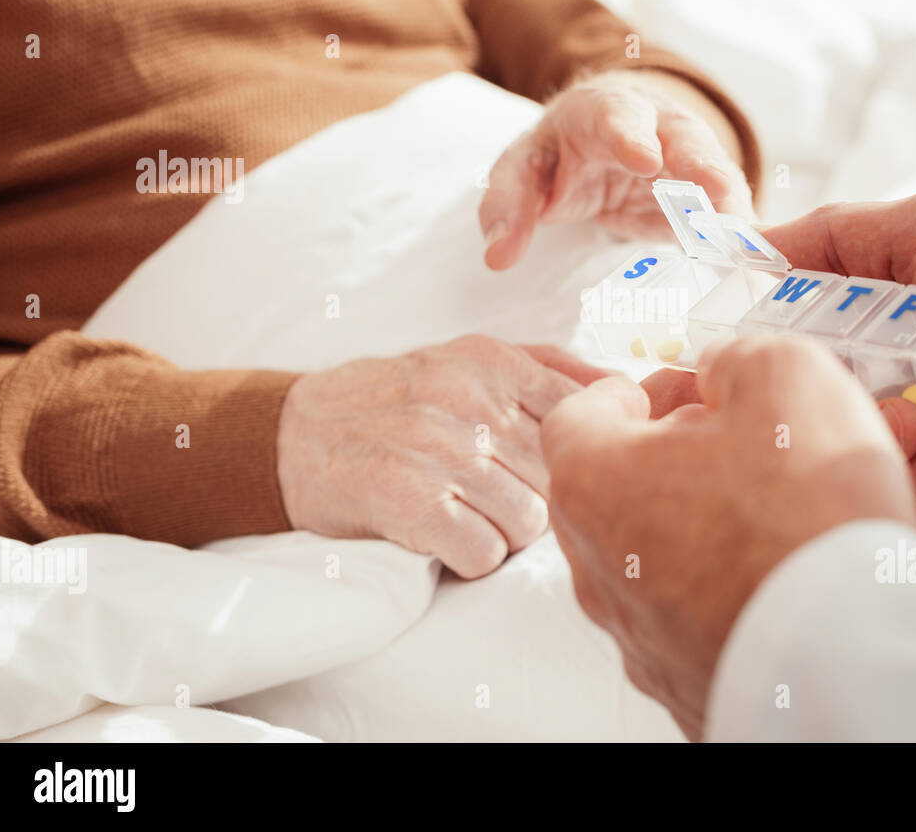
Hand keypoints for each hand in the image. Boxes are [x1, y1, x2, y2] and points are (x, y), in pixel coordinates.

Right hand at [277, 335, 606, 577]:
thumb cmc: (395, 400)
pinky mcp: (407, 503)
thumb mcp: (466, 359)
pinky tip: (451, 540)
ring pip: (530, 521)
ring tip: (475, 518)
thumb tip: (623, 385)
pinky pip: (484, 554)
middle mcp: (468, 401)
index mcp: (492, 362)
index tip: (572, 466)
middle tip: (504, 499)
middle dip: (542, 498)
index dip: (587, 449)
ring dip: (508, 534)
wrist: (292, 433)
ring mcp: (438, 452)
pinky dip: (473, 558)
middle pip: (561, 476)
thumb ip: (546, 367)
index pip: (583, 409)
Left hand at [479, 70, 751, 269]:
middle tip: (716, 190)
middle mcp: (657, 125)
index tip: (646, 160)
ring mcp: (689, 159)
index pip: (617, 117)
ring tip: (743, 234)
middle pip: (684, 138)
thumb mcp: (521, 172)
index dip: (632, 136)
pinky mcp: (706, 196)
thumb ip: (507, 207)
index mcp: (602, 110)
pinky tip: (753, 256)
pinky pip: (727, 211)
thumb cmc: (558, 156)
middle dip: (700, 163)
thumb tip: (498, 257)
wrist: (601, 150)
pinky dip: (739, 232)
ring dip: (730, 205)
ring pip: (715, 175)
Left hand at [542, 335, 915, 739]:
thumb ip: (739, 358)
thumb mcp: (787, 375)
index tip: (682, 388)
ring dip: (704, 523)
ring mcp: (639, 636)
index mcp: (595, 482)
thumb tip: (726, 374)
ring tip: (777, 506)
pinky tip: (787, 573)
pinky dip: (731, 590)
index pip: (578, 415)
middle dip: (674, 456)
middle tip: (738, 441)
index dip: (636, 390)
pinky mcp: (685, 684)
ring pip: (657, 559)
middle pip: (616, 489)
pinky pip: (697, 620)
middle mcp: (599, 568)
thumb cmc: (810, 517)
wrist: (853, 656)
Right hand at [760, 188, 915, 545]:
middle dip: (812, 386)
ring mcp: (891, 446)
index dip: (742, 338)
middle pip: (784, 399)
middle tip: (855, 372)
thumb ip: (834, 234)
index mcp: (850, 324)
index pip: (764, 336)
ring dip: (874, 428)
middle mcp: (861, 385)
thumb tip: (743, 249)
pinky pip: (888, 499)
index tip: (724, 339)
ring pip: (828, 456)